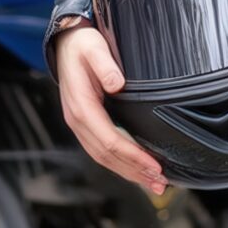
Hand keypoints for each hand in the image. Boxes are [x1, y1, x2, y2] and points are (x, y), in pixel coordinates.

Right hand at [54, 25, 166, 193]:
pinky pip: (102, 149)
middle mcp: (79, 121)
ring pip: (104, 157)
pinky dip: (120, 162)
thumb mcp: (94, 48)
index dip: (133, 156)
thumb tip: (116, 84)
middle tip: (160, 183)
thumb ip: (104, 65)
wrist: (67, 43)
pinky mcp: (87, 124)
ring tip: (153, 183)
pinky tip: (136, 168)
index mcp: (81, 107)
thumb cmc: (83, 45)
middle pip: (107, 156)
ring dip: (128, 172)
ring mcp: (81, 124)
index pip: (109, 140)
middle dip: (134, 171)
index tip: (155, 166)